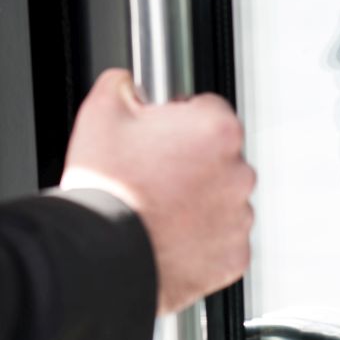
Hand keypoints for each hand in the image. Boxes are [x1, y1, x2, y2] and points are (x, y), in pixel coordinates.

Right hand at [60, 69, 254, 315]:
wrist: (104, 254)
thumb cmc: (107, 188)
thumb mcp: (100, 112)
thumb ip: (122, 83)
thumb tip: (128, 82)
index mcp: (215, 129)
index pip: (208, 108)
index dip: (177, 118)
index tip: (159, 133)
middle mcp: (238, 172)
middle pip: (219, 154)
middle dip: (191, 160)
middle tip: (152, 172)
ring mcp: (238, 217)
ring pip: (222, 197)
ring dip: (198, 198)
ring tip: (157, 205)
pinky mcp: (233, 256)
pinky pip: (222, 238)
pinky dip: (201, 237)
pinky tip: (168, 233)